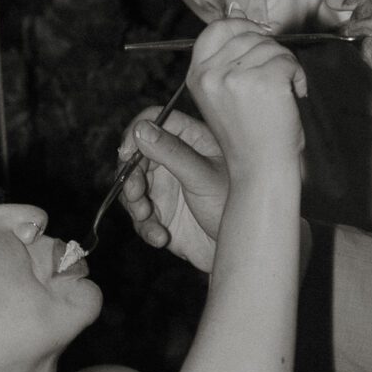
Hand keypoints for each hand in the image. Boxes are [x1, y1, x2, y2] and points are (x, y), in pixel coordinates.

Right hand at [120, 106, 226, 271]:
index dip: (136, 133)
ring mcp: (168, 187)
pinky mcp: (162, 214)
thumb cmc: (234, 206)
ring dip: (134, 203)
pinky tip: (160, 237)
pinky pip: (140, 216)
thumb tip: (140, 129)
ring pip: (132, 186)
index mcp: (191, 140)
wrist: (244, 250)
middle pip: (137, 155)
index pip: (155, 121)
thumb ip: (171, 153)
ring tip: (147, 217)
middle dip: (131, 175)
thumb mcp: (202, 177)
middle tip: (135, 193)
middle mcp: (176, 160)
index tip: (127, 154)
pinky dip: (145, 227)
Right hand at [186, 18, 305, 183]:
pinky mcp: (263, 81)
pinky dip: (298, 77)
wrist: (261, 170)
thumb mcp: (226, 93)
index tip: (260, 40)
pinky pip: (289, 61)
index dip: (242, 27)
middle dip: (270, 52)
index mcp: (197, 76)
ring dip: (286, 66)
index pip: (216, 29)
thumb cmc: (249, 135)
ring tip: (284, 93)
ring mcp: (236, 77)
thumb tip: (237, 11)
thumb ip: (229, 55)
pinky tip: (293, 96)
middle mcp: (211, 74)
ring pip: (272, 46)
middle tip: (277, 79)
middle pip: (249, 35)